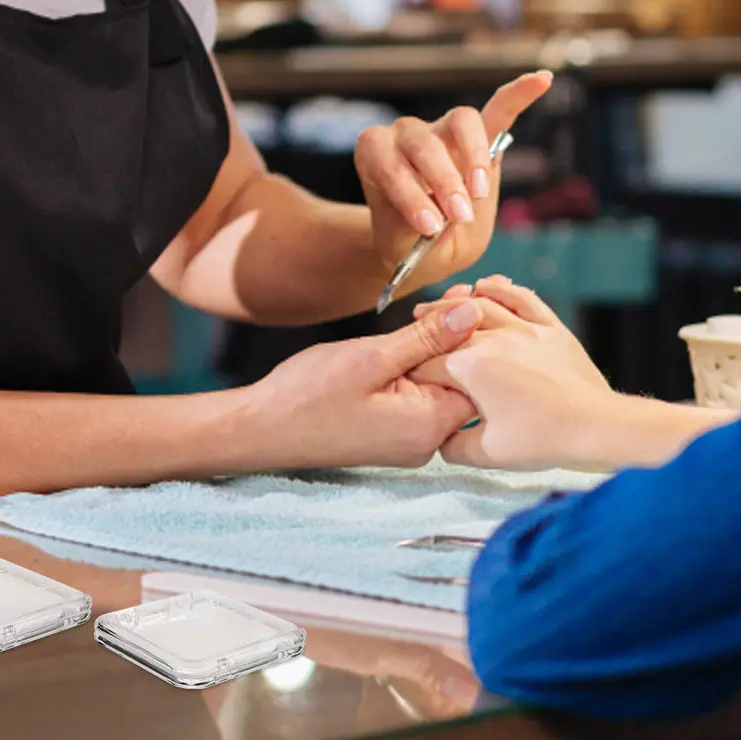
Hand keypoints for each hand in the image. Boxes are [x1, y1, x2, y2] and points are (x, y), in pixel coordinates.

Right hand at [242, 315, 478, 469]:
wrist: (261, 428)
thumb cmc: (307, 394)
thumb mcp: (371, 356)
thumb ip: (427, 338)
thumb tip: (474, 313)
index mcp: (428, 427)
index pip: (479, 376)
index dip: (476, 332)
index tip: (462, 297)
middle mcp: (428, 443)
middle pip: (465, 381)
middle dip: (460, 337)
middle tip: (452, 296)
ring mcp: (411, 442)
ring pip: (442, 385)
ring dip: (437, 349)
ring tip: (426, 314)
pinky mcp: (395, 434)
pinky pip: (421, 396)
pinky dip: (419, 366)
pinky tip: (408, 341)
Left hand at [355, 72, 551, 291]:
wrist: (415, 243)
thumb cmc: (406, 241)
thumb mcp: (405, 247)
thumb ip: (417, 228)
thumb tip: (446, 214)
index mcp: (376, 157)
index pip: (388, 162)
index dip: (407, 192)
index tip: (428, 226)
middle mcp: (405, 135)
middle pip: (424, 142)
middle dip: (443, 180)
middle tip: (459, 215)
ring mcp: (441, 129)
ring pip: (460, 122)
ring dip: (473, 155)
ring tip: (480, 192)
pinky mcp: (476, 135)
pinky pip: (498, 109)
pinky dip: (518, 95)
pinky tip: (542, 80)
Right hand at [409, 278, 618, 470]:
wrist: (596, 427)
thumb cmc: (544, 439)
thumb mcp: (488, 453)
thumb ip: (455, 445)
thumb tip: (441, 439)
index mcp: (472, 367)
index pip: (430, 361)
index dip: (414, 367)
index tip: (408, 373)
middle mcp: (494, 339)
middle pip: (450, 325)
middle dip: (427, 325)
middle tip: (415, 325)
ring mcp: (524, 329)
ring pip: (483, 304)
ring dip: (456, 301)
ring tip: (440, 303)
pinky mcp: (550, 327)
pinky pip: (522, 298)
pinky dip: (502, 289)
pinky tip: (488, 286)